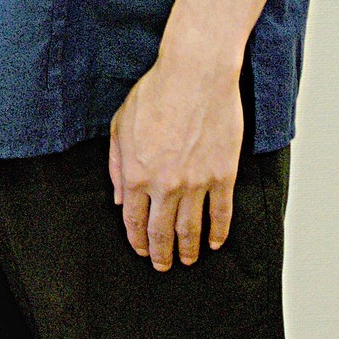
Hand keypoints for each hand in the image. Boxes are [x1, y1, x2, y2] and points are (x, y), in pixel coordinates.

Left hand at [108, 55, 242, 270]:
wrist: (195, 74)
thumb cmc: (156, 92)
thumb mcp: (121, 124)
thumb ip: (116, 165)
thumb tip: (119, 198)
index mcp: (137, 174)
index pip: (134, 221)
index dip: (137, 240)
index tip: (141, 250)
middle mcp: (165, 186)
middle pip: (162, 233)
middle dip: (161, 254)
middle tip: (163, 265)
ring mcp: (196, 183)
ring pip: (191, 229)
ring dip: (189, 250)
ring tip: (188, 259)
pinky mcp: (222, 176)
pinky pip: (221, 214)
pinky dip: (218, 233)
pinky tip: (214, 242)